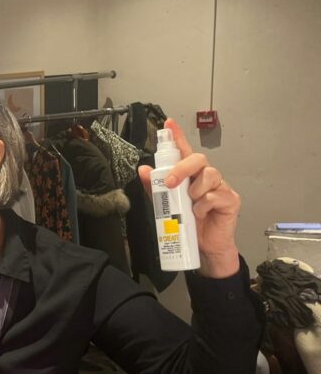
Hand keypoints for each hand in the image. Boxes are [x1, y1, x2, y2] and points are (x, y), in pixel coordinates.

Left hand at [138, 118, 240, 277]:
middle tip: (170, 183)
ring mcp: (221, 188)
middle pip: (199, 159)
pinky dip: (203, 206)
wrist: (205, 249)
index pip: (185, 152)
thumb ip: (155, 188)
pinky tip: (199, 214)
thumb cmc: (189, 225)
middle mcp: (207, 178)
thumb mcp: (167, 206)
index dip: (178, 137)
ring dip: (194, 190)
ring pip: (209, 175)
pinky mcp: (230, 201)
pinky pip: (216, 196)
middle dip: (182, 168)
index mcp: (190, 176)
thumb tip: (144, 169)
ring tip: (190, 205)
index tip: (168, 124)